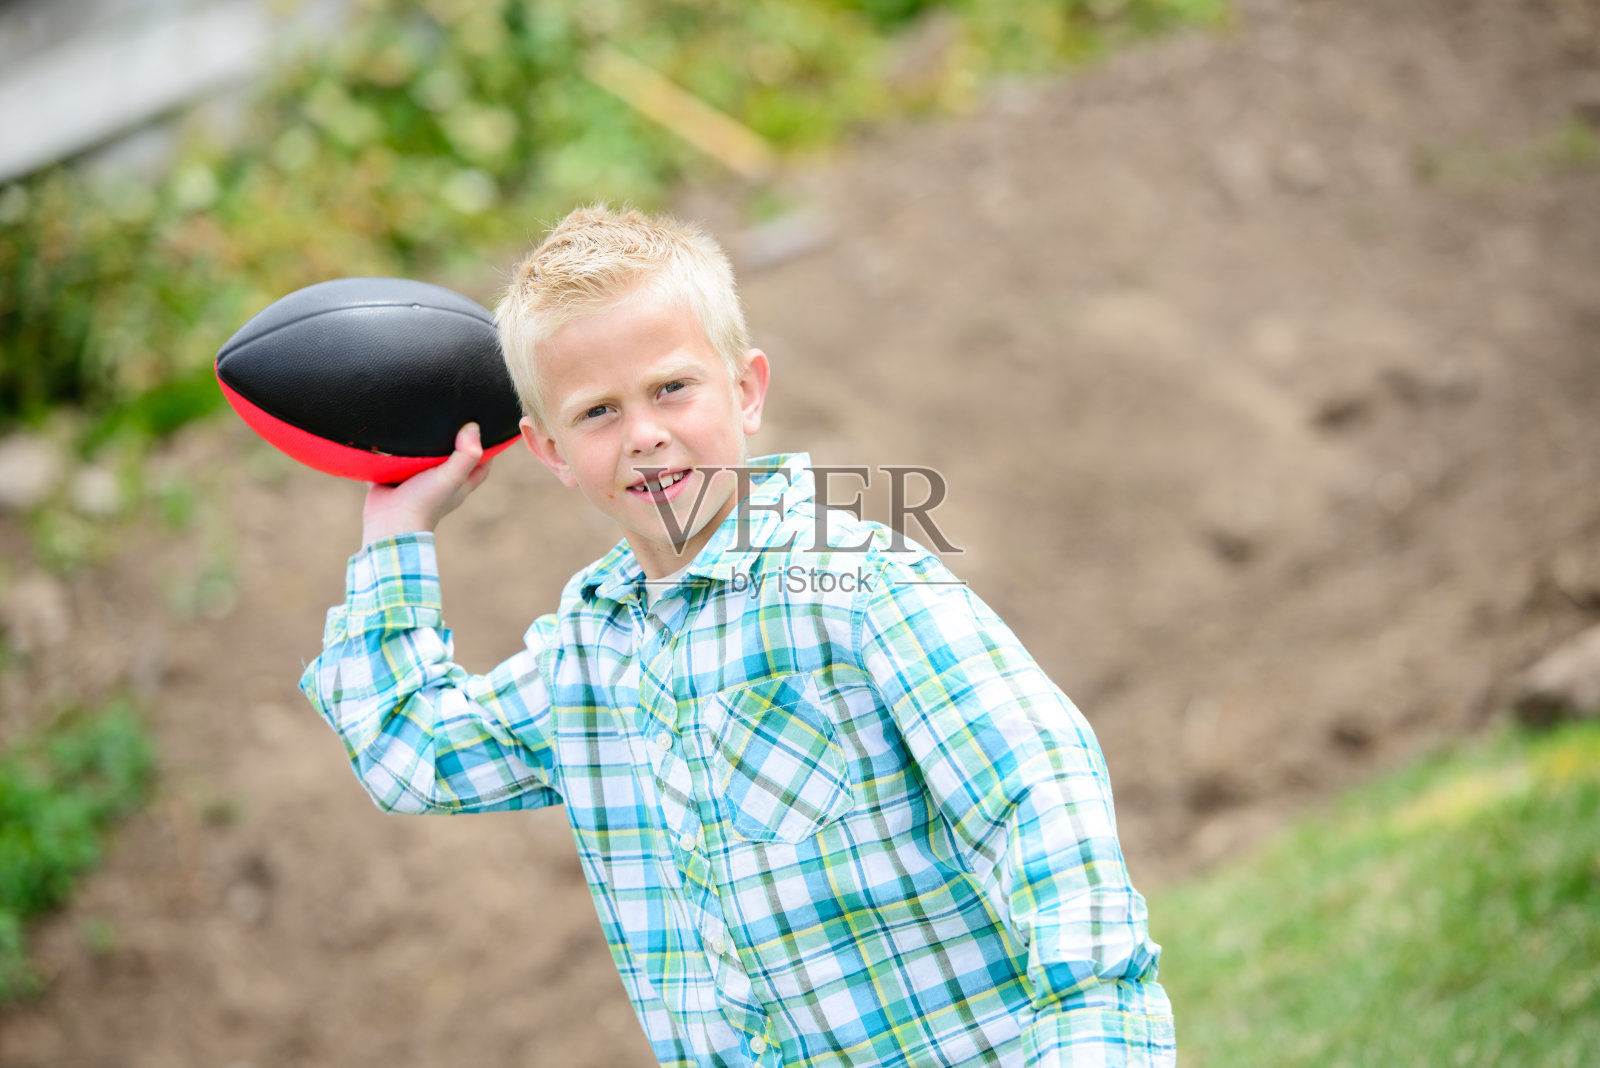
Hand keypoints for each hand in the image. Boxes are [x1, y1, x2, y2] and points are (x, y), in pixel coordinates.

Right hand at [361, 423, 493, 546]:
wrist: (389, 523)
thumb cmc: (425, 503)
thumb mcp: (452, 477)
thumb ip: (466, 455)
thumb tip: (474, 427)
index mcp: (459, 485)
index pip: (480, 465)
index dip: (487, 449)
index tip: (486, 428)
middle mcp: (440, 484)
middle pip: (452, 459)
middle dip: (454, 442)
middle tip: (454, 418)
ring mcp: (416, 483)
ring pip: (423, 460)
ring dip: (423, 444)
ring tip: (424, 418)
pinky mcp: (394, 480)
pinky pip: (396, 463)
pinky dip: (396, 451)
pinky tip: (395, 431)